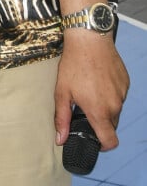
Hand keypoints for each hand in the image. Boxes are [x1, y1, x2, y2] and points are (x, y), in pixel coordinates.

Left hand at [54, 31, 128, 151]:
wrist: (89, 39)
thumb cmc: (73, 65)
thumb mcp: (62, 92)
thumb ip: (62, 118)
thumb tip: (61, 140)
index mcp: (100, 112)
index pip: (110, 141)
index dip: (102, 146)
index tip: (93, 139)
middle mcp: (115, 105)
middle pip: (111, 125)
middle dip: (100, 121)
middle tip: (85, 107)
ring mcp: (122, 93)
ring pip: (115, 108)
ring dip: (105, 105)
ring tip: (90, 89)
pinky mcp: (125, 81)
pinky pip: (119, 94)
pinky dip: (110, 92)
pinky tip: (98, 79)